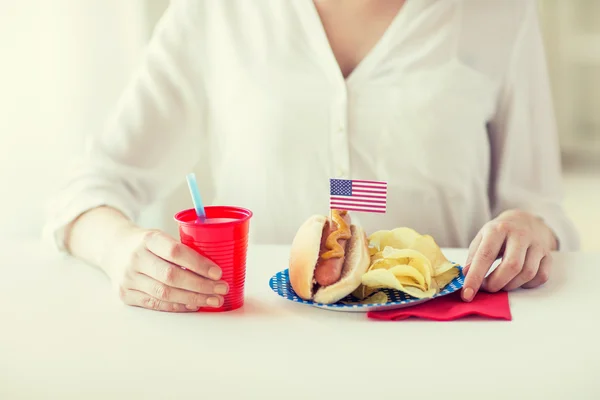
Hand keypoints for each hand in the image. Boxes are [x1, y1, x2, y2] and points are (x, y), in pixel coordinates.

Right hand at [105, 227, 228, 311]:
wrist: (113, 248)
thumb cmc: (145, 243)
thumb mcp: (160, 236)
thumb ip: (181, 249)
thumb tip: (214, 269)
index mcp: (148, 239)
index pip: (175, 252)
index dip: (199, 264)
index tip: (218, 272)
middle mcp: (136, 258)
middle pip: (172, 276)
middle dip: (201, 286)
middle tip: (221, 289)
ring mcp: (128, 278)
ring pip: (165, 293)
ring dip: (193, 299)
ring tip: (213, 300)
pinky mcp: (126, 295)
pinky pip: (156, 304)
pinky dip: (177, 306)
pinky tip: (193, 305)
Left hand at [461, 209, 556, 301]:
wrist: (526, 220)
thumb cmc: (500, 233)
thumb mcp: (482, 237)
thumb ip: (474, 256)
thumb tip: (466, 275)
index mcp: (498, 229)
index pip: (485, 255)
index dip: (475, 277)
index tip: (467, 294)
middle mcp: (520, 235)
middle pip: (511, 266)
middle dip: (496, 283)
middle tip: (487, 288)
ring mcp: (537, 245)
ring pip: (527, 273)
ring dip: (511, 285)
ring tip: (501, 284)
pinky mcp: (548, 255)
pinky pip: (541, 276)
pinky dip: (528, 285)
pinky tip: (518, 281)